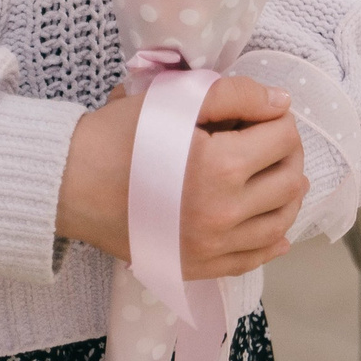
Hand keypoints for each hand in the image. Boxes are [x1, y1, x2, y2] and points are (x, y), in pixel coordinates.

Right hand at [57, 76, 308, 277]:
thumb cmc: (120, 136)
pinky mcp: (198, 266)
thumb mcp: (176, 99)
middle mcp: (223, 213)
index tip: (258, 114)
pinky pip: (254, 258)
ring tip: (272, 174)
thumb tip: (282, 104)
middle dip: (286, 153)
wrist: (70, 184)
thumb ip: (236, 94)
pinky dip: (272, 239)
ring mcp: (212, 246)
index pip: (284, 137)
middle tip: (266, 139)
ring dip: (285, 193)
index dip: (276, 118)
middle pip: (290, 180)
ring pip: (281, 221)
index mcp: (221, 166)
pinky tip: (273, 224)